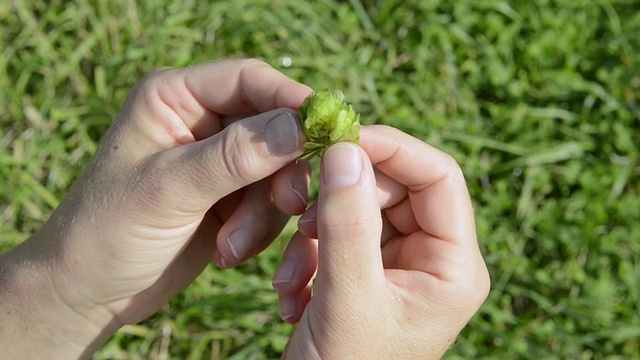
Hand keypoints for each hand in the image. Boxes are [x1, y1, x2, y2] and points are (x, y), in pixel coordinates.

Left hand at [1, 59, 311, 356]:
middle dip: (281, 173)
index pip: (248, 80)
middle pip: (274, 127)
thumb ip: (234, 156)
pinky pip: (270, 203)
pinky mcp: (230, 198)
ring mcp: (218, 162)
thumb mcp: (169, 189)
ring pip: (278, 171)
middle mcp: (201, 122)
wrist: (88, 291)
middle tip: (288, 206)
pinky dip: (258, 230)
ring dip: (264, 214)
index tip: (328, 129)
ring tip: (230, 246)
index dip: (291, 100)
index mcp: (175, 97)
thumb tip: (299, 126)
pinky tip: (227, 252)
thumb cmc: (107, 231)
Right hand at [273, 126, 489, 358]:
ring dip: (316, 233)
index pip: (438, 177)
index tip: (340, 140)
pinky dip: (308, 254)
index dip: (391, 149)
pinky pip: (339, 235)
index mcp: (454, 266)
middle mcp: (433, 260)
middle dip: (341, 199)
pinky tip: (291, 291)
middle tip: (302, 216)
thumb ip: (347, 224)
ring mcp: (399, 266)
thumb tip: (345, 150)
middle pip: (393, 188)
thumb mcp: (347, 297)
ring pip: (359, 209)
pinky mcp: (367, 272)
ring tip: (292, 275)